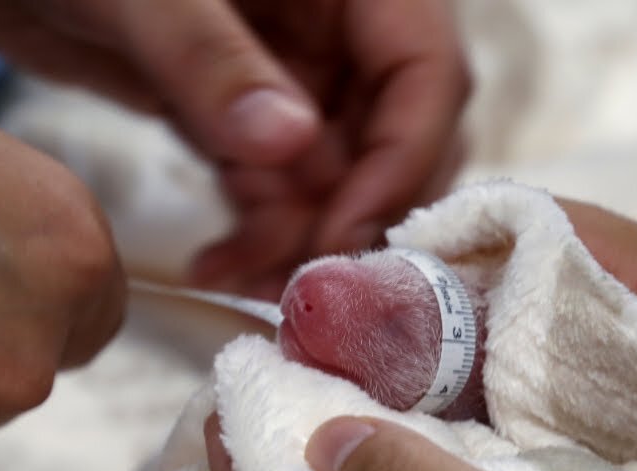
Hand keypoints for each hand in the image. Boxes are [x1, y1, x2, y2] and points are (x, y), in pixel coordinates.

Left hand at [0, 0, 469, 296]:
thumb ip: (211, 58)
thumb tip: (290, 144)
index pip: (425, 67)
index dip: (403, 156)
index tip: (346, 231)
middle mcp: (332, 22)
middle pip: (394, 133)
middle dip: (353, 211)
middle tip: (300, 279)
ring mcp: (288, 70)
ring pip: (337, 174)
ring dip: (302, 238)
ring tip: (241, 278)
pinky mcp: (238, 111)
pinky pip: (278, 185)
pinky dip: (261, 232)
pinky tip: (218, 264)